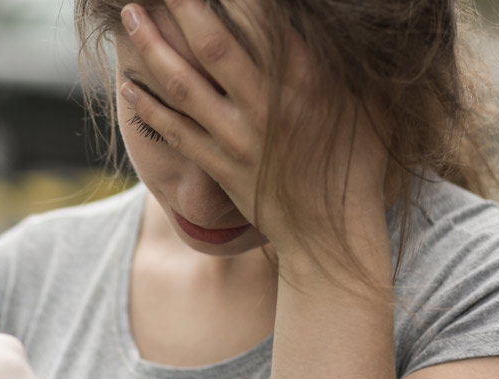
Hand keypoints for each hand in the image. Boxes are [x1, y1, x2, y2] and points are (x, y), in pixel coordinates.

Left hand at [118, 1, 389, 258]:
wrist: (331, 235)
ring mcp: (238, 138)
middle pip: (212, 46)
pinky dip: (149, 106)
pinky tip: (128, 85)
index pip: (264, 22)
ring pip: (184, 85)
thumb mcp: (370, 104)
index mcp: (309, 82)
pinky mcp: (218, 166)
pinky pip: (175, 130)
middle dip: (182, 8)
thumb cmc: (358, 162)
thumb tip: (344, 22)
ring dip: (152, 47)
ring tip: (131, 16)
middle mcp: (268, 106)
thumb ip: (348, 60)